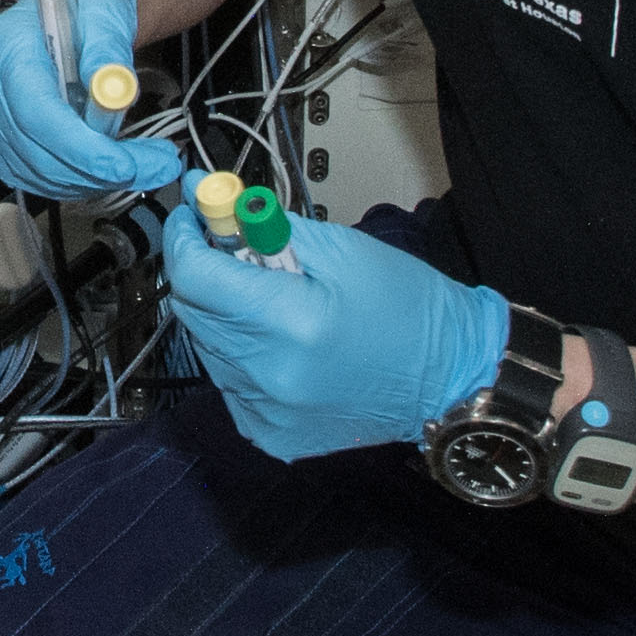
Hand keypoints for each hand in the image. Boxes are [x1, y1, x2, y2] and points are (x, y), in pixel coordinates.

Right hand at [0, 0, 179, 200]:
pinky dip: (74, 181)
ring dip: (93, 180)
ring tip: (142, 163)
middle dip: (100, 170)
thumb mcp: (107, 11)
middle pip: (37, 152)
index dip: (80, 148)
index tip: (126, 164)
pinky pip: (33, 177)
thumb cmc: (88, 5)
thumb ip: (108, 48)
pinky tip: (107, 166)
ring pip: (38, 173)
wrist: (76, 11)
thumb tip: (111, 90)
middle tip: (158, 166)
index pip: (37, 113)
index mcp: (8, 48)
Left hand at [157, 205, 507, 461]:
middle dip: (206, 273)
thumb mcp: (340, 248)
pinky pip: (229, 382)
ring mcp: (265, 412)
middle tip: (236, 251)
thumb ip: (265, 226)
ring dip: (228, 317)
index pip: (194, 275)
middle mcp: (269, 375)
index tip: (192, 217)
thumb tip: (214, 202)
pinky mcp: (268, 433)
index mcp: (290, 323)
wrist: (449, 377)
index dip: (186, 238)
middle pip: (192, 310)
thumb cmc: (406, 307)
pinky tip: (284, 345)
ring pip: (208, 346)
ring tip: (278, 305)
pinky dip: (244, 356)